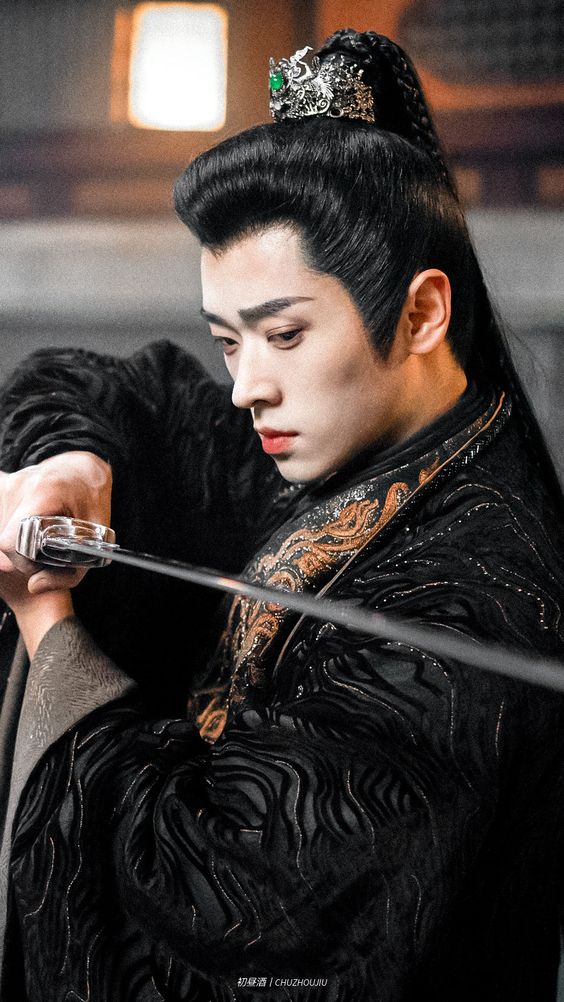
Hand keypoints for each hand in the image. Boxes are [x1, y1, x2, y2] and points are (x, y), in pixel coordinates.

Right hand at [0, 451, 111, 595]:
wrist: (82, 468)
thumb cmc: (91, 500)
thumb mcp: (96, 538)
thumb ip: (69, 572)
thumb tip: (35, 586)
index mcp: (46, 493)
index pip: (12, 541)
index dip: (23, 561)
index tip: (39, 564)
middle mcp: (21, 484)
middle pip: (3, 539)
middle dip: (19, 555)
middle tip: (41, 553)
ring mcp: (9, 483)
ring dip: (14, 542)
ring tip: (36, 537)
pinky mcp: (2, 484)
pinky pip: (0, 517)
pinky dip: (8, 529)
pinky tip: (24, 529)